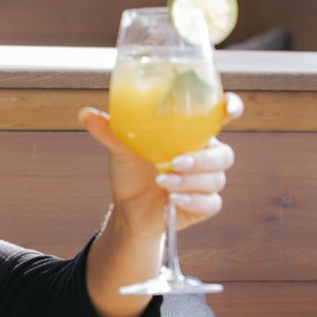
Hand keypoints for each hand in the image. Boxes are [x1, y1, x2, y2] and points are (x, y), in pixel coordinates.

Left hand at [80, 92, 241, 237]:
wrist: (128, 207)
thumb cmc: (131, 171)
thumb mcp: (120, 149)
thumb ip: (111, 132)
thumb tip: (86, 114)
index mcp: (191, 134)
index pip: (220, 116)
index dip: (230, 109)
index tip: (227, 108)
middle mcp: (204, 156)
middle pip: (223, 154)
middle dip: (202, 159)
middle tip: (175, 162)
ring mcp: (206, 181)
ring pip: (216, 178)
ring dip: (191, 181)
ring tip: (163, 181)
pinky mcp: (204, 204)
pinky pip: (211, 202)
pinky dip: (192, 200)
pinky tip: (173, 199)